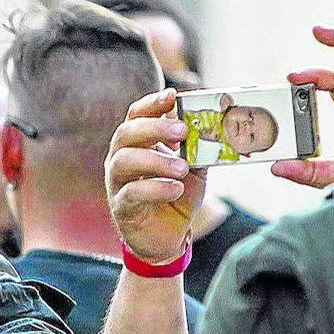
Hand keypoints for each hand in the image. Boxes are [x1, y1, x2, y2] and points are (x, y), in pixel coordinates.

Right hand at [105, 88, 204, 263]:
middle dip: (154, 128)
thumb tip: (216, 125)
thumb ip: (199, 148)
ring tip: (182, 168)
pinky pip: (132, 192)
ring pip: (124, 161)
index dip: (152, 103)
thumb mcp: (194, 169)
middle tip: (182, 131)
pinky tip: (175, 189)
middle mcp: (120, 158)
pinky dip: (155, 188)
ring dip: (156, 160)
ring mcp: (117, 183)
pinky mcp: (121, 207)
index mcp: (136, 143)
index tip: (173, 96)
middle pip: (127, 133)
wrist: (166, 237)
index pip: (136, 115)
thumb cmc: (176, 196)